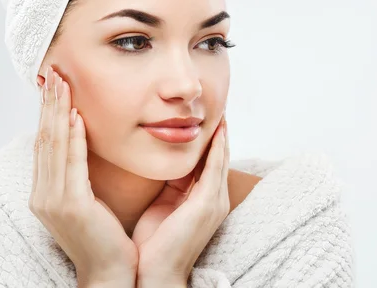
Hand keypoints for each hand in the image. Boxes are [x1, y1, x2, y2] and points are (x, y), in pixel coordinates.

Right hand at [29, 66, 138, 286]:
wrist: (109, 272)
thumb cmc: (104, 236)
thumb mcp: (88, 200)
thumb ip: (80, 174)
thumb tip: (83, 142)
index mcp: (47, 193)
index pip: (45, 144)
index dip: (48, 113)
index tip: (55, 86)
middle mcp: (43, 194)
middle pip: (44, 139)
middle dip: (49, 104)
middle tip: (54, 73)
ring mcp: (53, 200)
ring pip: (54, 146)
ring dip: (57, 112)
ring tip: (62, 84)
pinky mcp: (70, 205)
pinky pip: (71, 164)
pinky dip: (72, 139)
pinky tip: (75, 116)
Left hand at [132, 115, 229, 284]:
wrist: (155, 274)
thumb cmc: (154, 244)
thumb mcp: (162, 207)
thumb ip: (169, 186)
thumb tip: (162, 164)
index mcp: (203, 199)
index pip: (210, 163)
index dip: (211, 140)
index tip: (207, 118)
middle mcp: (214, 198)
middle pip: (220, 157)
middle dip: (221, 133)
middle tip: (220, 106)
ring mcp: (214, 201)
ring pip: (221, 158)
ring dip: (222, 134)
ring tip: (222, 111)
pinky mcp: (207, 203)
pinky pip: (214, 168)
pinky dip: (217, 148)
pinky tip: (218, 130)